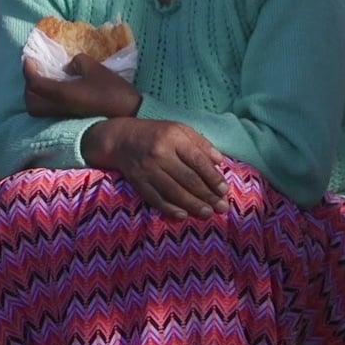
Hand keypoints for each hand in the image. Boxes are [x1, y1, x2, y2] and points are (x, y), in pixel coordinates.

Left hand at [24, 55, 141, 119]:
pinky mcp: (70, 119)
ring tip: (43, 80)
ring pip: (37, 109)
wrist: (128, 114)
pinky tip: (54, 90)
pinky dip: (44, 101)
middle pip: (30, 101)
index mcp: (62, 94)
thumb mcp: (95, 68)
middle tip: (35, 70)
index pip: (34, 83)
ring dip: (34, 95)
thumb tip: (68, 66)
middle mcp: (59, 108)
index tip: (29, 58)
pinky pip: (47, 111)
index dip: (28, 69)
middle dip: (28, 85)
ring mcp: (63, 116)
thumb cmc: (112, 90)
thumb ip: (77, 62)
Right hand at [81, 118, 229, 219]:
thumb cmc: (156, 133)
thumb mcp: (179, 129)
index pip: (197, 160)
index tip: (224, 190)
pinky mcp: (138, 182)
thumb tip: (220, 161)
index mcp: (173, 138)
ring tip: (208, 213)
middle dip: (207, 195)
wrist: (120, 138)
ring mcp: (147, 169)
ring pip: (173, 191)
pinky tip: (183, 215)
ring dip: (192, 205)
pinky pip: (155, 198)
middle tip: (222, 207)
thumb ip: (201, 143)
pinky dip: (169, 208)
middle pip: (188, 179)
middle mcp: (160, 154)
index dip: (212, 177)